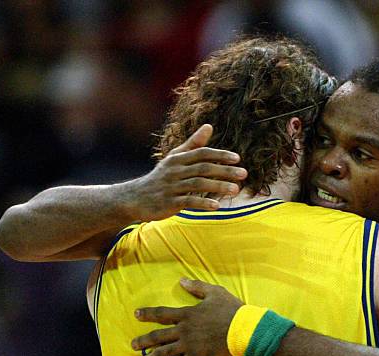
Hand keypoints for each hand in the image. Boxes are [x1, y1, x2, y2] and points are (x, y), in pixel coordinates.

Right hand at [123, 124, 246, 220]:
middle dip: (224, 170)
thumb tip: (209, 126)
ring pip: (198, 184)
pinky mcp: (168, 202)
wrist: (135, 198)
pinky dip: (202, 203)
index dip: (220, 155)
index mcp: (178, 158)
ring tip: (236, 190)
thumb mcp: (175, 158)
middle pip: (203, 168)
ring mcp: (171, 186)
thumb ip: (193, 144)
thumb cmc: (161, 178)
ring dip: (218, 186)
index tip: (237, 159)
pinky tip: (217, 206)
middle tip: (244, 174)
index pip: (202, 153)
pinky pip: (188, 201)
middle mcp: (175, 170)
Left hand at [131, 278, 243, 355]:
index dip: (147, 314)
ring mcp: (188, 345)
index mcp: (187, 313)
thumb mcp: (215, 292)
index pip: (162, 313)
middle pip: (158, 336)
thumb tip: (182, 280)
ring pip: (163, 353)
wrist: (244, 330)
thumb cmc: (232, 310)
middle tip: (133, 345)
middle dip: (143, 340)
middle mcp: (183, 330)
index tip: (136, 314)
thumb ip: (197, 287)